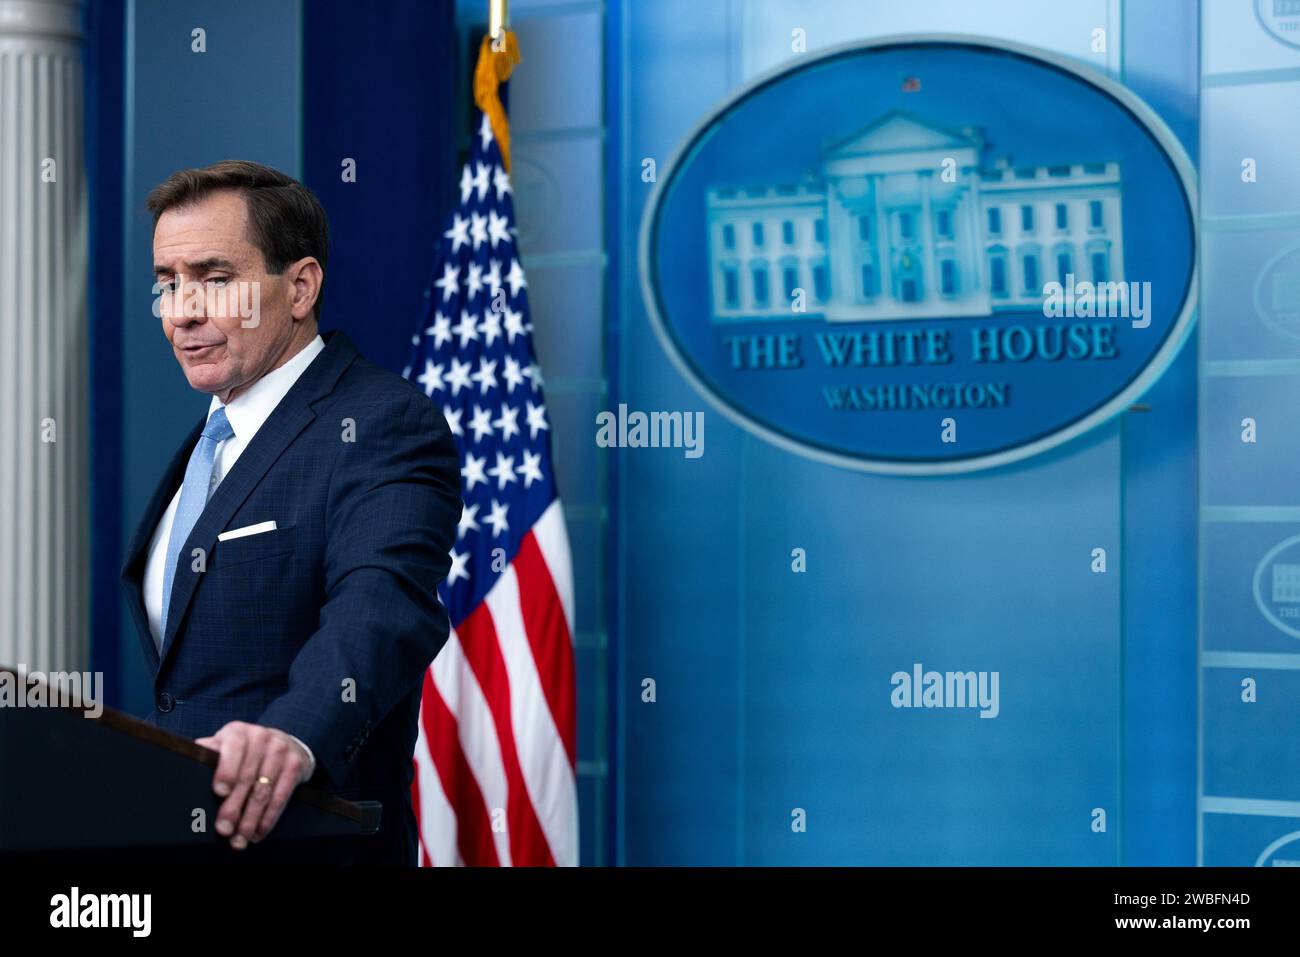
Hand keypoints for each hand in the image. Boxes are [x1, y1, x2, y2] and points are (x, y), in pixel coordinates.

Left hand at [195, 721, 311, 849]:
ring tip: (239, 839)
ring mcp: (281, 750)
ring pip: (264, 791)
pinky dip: (269, 818)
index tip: (219, 792)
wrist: (284, 741)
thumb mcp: (225, 745)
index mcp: (237, 732)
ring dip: (251, 819)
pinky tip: (258, 832)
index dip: (226, 770)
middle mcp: (261, 737)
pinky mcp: (295, 765)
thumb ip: (208, 752)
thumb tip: (184, 761)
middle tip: (224, 829)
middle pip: (247, 777)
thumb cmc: (244, 751)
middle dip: (234, 807)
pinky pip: (281, 796)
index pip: (233, 748)